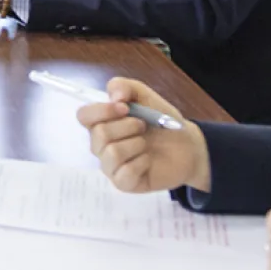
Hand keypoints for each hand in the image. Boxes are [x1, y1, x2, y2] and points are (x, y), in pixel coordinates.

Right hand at [80, 76, 208, 193]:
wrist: (186, 146)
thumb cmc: (161, 122)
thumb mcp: (145, 96)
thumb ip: (125, 86)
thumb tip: (114, 96)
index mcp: (102, 123)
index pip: (84, 116)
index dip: (102, 110)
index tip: (125, 108)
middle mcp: (101, 145)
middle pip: (99, 134)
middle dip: (127, 126)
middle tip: (143, 126)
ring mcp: (111, 166)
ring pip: (112, 153)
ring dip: (136, 144)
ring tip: (146, 144)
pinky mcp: (123, 182)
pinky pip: (125, 172)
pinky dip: (142, 162)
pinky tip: (148, 160)